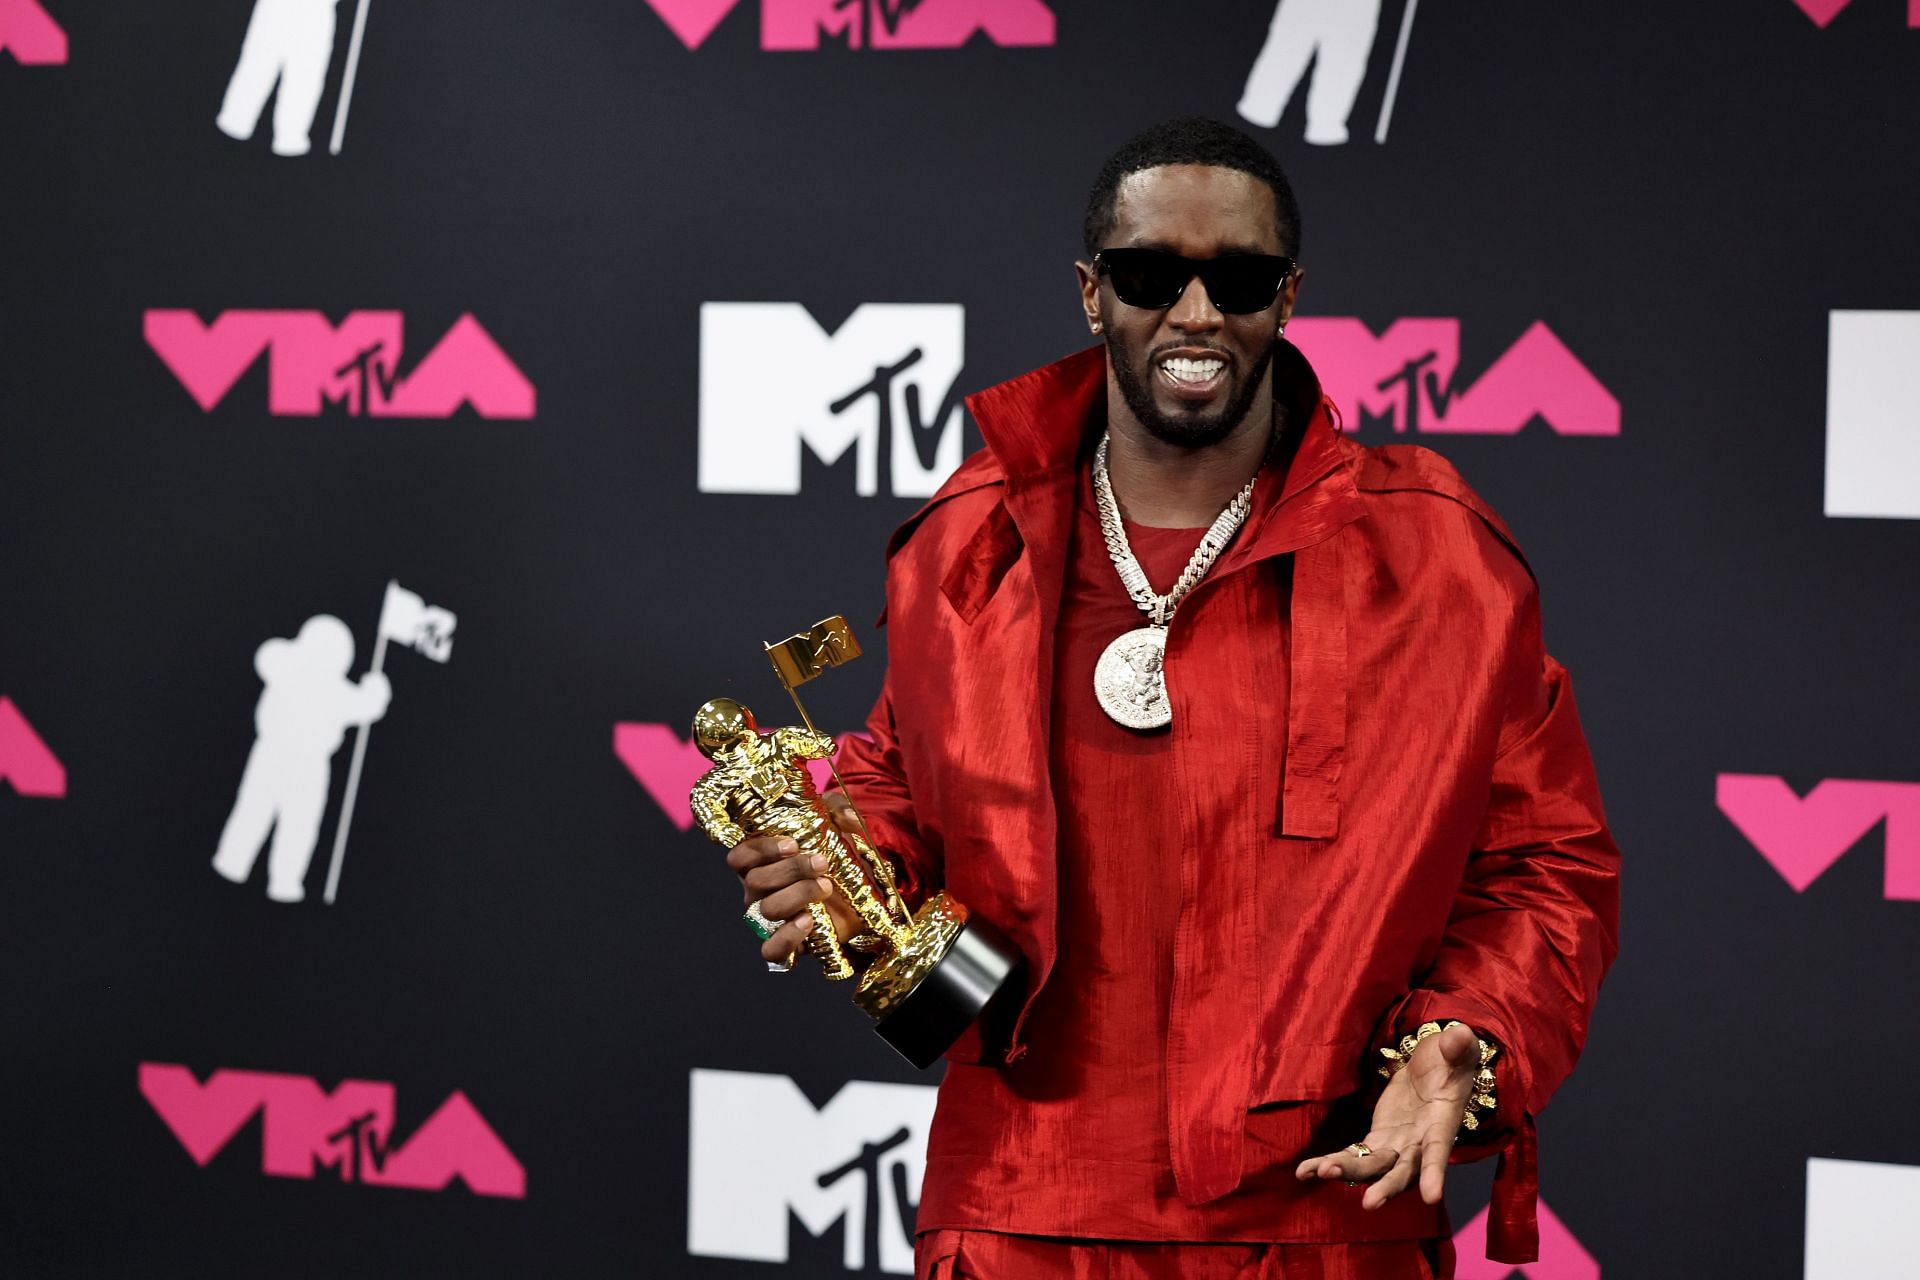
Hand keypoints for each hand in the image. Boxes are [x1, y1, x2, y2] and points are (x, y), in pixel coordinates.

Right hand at [723, 808, 863, 967]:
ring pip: (768, 909)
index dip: (761, 849)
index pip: (740, 857)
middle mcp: (758, 891)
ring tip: (826, 887)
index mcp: (760, 862)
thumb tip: (851, 819)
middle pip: (755, 881)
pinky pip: (772, 950)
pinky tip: (809, 922)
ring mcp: (769, 919)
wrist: (860, 894)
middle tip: (822, 863)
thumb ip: (839, 810)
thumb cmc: (835, 854)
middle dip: (791, 870)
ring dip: (798, 895)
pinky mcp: (788, 943)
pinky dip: (787, 938)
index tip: (793, 844)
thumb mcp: (836, 824)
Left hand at [1293, 1022, 1481, 1209]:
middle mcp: (1420, 1143)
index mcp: (1442, 1123)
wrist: (1436, 1068)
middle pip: (1403, 1171)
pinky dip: (1330, 1163)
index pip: (1439, 1150)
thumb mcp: (1457, 1048)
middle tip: (1368, 1203)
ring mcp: (1397, 1146)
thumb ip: (1458, 1045)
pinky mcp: (1377, 1140)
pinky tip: (1304, 1172)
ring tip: (1320, 1173)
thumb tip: (1459, 1034)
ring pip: (1373, 1167)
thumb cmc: (1452, 1059)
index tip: (1431, 1198)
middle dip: (1386, 1186)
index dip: (1434, 1172)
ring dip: (1349, 1172)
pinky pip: (1354, 1155)